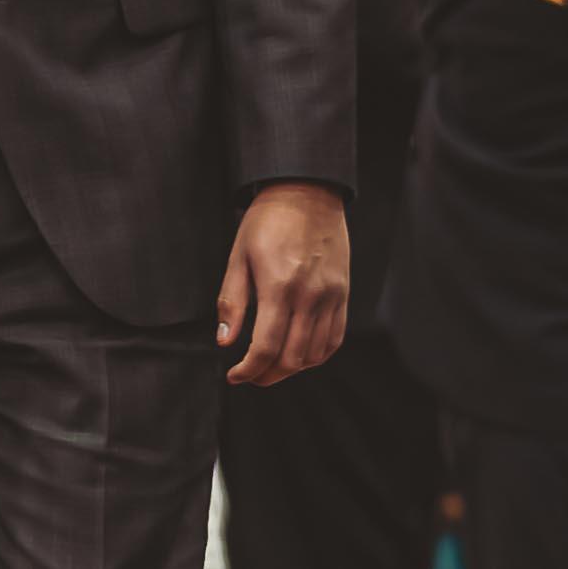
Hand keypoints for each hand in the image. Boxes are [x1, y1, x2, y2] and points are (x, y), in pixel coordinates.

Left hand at [218, 182, 350, 385]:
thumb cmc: (267, 221)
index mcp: (279, 287)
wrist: (307, 193)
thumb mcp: (238, 257)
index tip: (235, 376)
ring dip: (291, 369)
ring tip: (271, 366)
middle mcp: (309, 296)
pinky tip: (299, 355)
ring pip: (315, 354)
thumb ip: (231, 302)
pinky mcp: (343, 293)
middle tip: (250, 375)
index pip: (266, 347)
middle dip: (267, 375)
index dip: (248, 370)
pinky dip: (317, 355)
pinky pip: (335, 338)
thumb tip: (224, 341)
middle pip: (292, 358)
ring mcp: (331, 296)